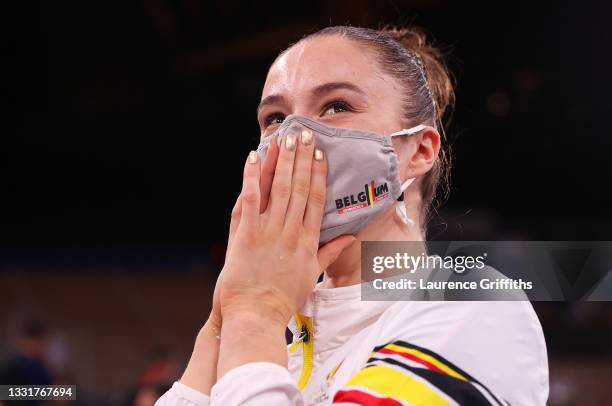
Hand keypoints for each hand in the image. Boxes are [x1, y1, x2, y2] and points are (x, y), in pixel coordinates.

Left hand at [218, 129, 354, 327]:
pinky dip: (253, 177)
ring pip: (278, 189)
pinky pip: (251, 199)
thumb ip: (330, 253)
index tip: (320, 154)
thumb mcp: (312, 275)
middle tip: (305, 134)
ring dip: (282, 161)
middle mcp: (291, 231)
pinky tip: (254, 158)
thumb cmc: (284, 297)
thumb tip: (350, 236)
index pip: (316, 200)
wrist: (257, 315)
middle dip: (302, 158)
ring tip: (285, 138)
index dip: (318, 174)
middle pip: (300, 188)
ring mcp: (268, 231)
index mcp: (308, 240)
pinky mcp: (247, 235)